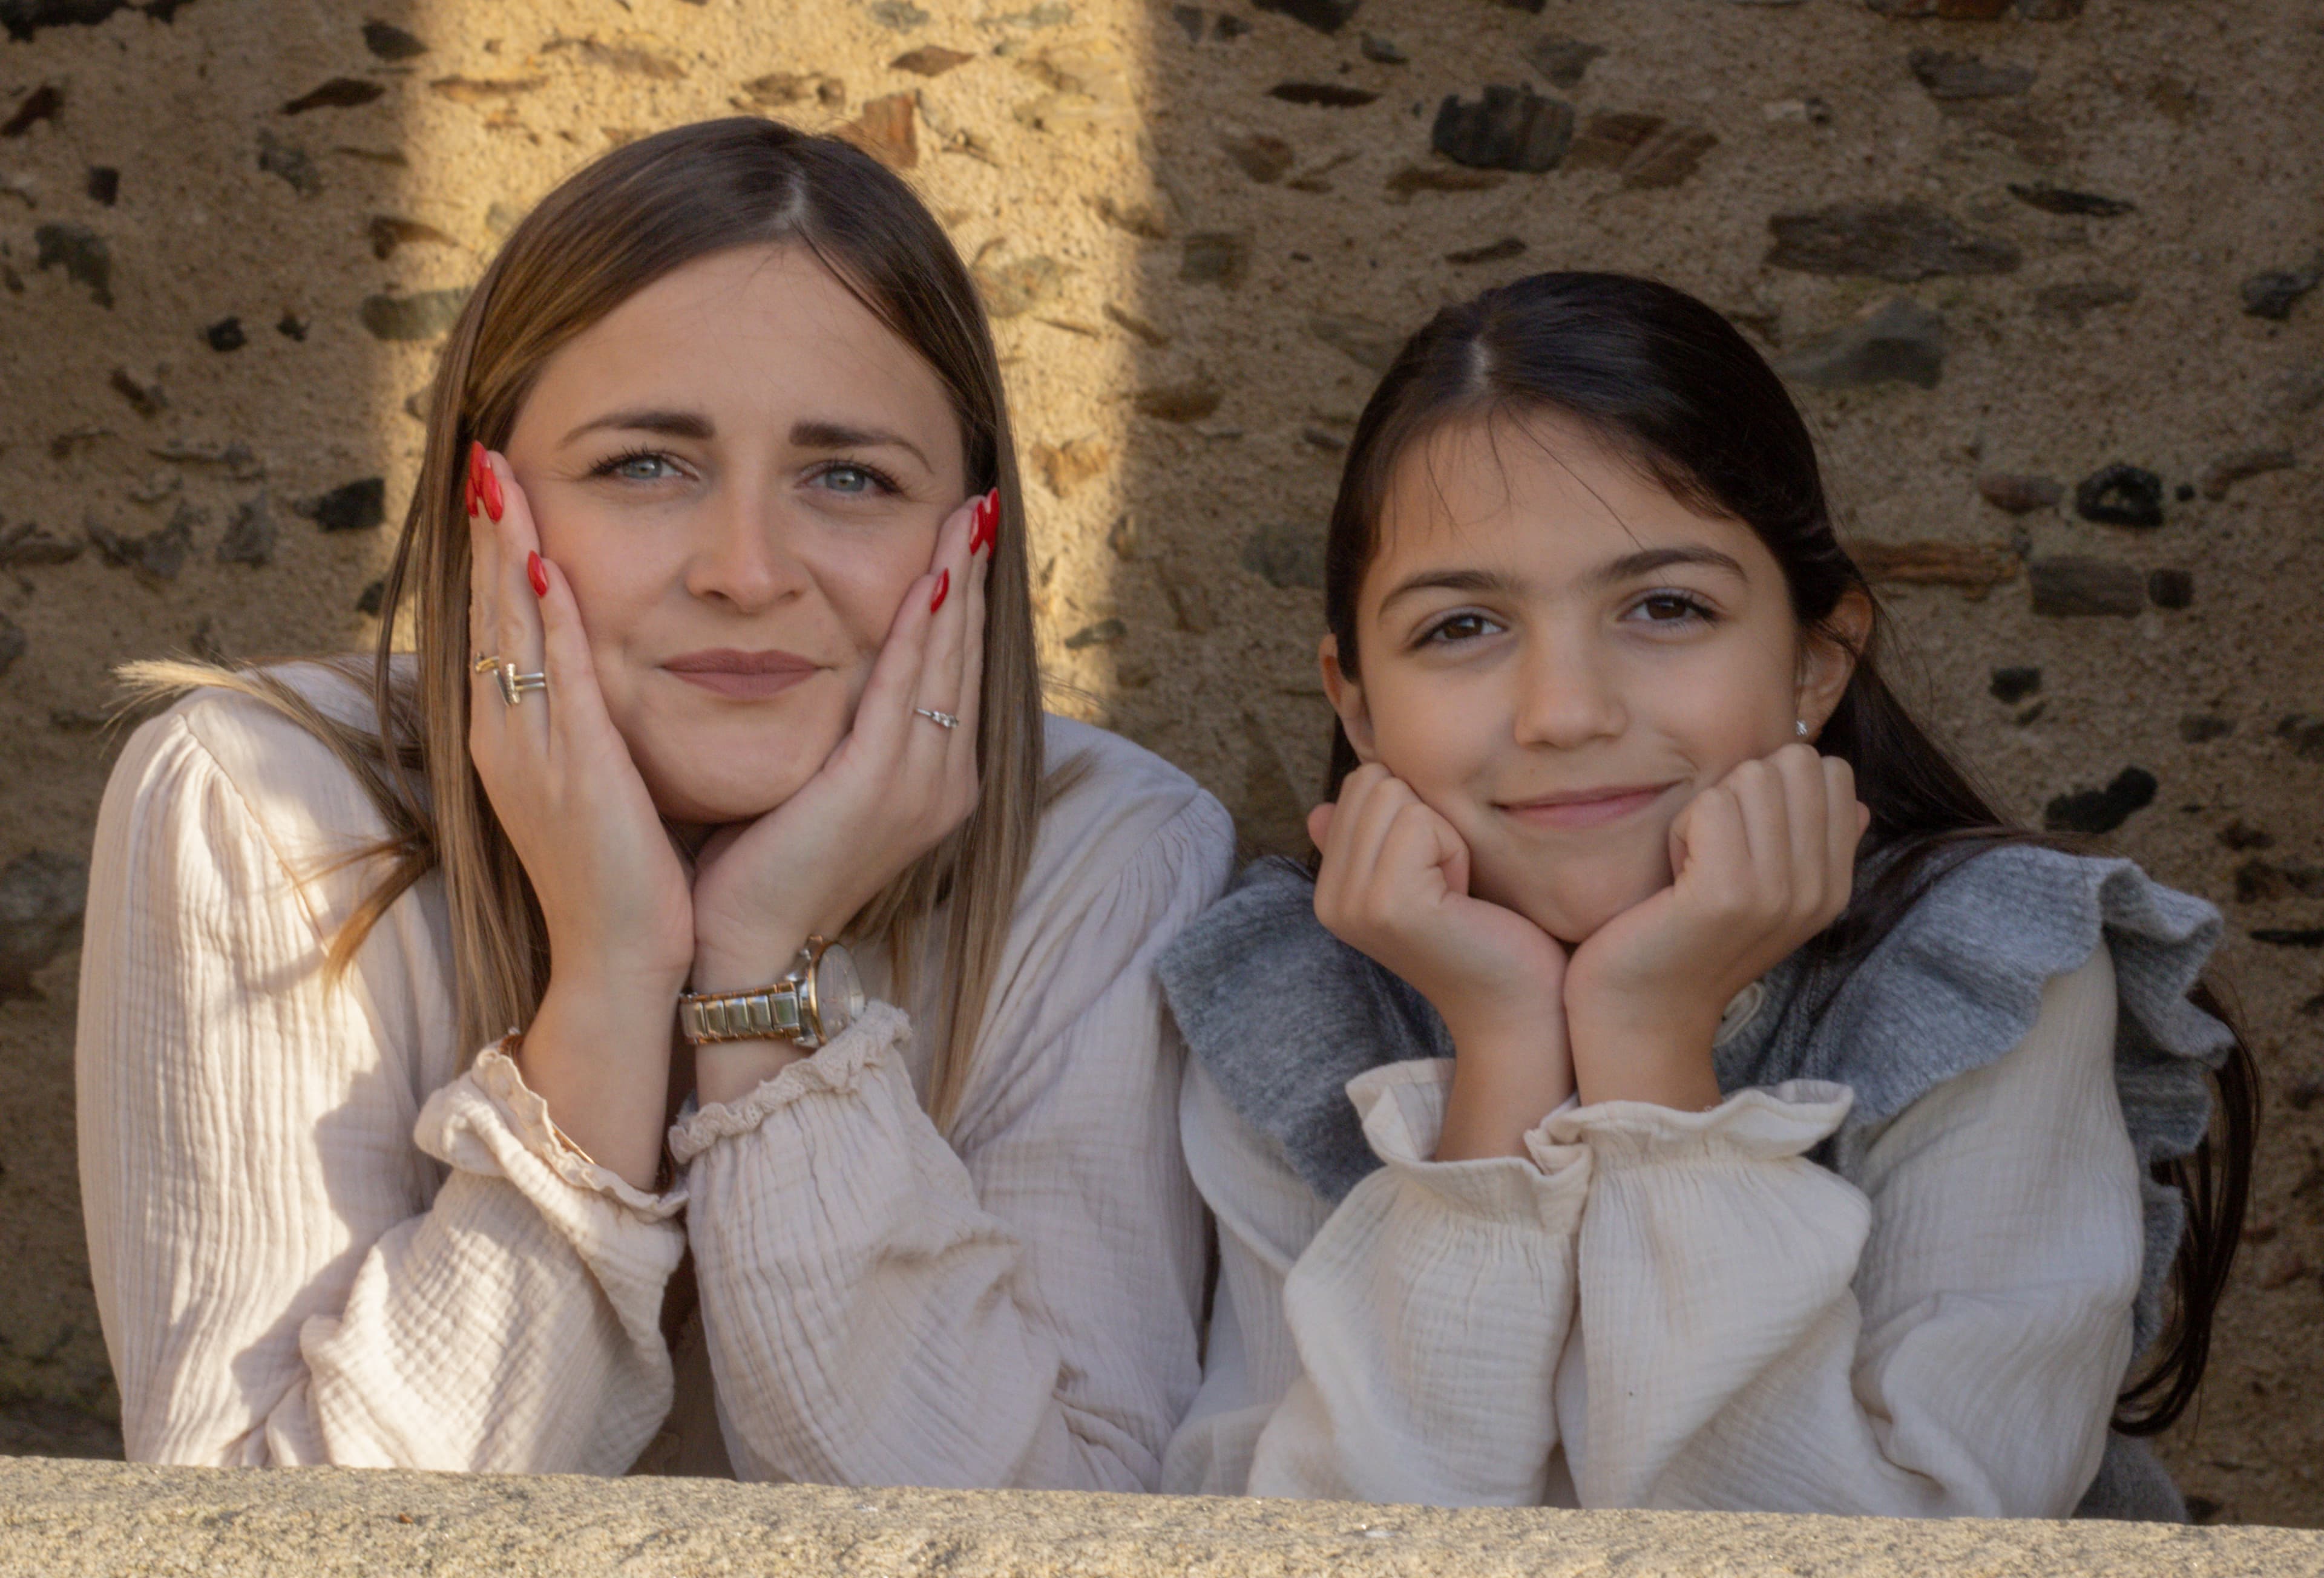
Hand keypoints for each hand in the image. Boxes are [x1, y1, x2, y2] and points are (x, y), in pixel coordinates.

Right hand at [466, 445, 696, 1184]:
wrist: (621, 962)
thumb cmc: (623, 876)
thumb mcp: (599, 785)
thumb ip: (592, 728)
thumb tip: (601, 679)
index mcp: (516, 741)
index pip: (501, 627)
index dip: (498, 555)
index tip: (500, 487)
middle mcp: (509, 739)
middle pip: (491, 614)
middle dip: (490, 534)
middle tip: (487, 455)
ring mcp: (531, 755)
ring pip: (511, 634)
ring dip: (507, 554)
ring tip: (502, 480)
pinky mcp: (571, 774)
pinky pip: (557, 684)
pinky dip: (547, 625)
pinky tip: (545, 570)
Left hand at [686, 489, 994, 1096]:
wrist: (747, 947)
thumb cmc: (764, 869)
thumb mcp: (817, 786)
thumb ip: (839, 732)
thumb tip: (824, 672)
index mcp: (933, 783)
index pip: (954, 671)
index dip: (963, 601)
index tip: (966, 538)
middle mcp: (944, 781)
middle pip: (964, 655)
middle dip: (972, 576)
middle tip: (981, 505)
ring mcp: (920, 785)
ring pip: (945, 661)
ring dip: (957, 583)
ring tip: (967, 520)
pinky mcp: (879, 785)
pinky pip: (905, 688)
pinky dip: (920, 630)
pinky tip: (930, 579)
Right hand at [1309, 765, 1571, 1158]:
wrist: (1518, 1008)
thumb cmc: (1485, 935)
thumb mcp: (1420, 877)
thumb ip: (1371, 842)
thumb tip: (1319, 811)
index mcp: (1331, 890)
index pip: (1359, 785)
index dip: (1414, 813)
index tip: (1436, 874)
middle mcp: (1331, 899)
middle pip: (1373, 782)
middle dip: (1426, 817)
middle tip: (1448, 882)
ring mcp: (1355, 903)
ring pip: (1395, 796)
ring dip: (1442, 834)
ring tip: (1455, 891)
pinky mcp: (1389, 905)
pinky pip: (1420, 823)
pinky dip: (1455, 850)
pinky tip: (1462, 898)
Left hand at [1563, 744, 1868, 1109]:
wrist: (1643, 1016)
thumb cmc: (1686, 942)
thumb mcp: (1764, 896)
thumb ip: (1809, 846)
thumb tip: (1854, 802)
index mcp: (1832, 884)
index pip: (1831, 772)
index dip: (1775, 782)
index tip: (1742, 838)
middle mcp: (1816, 889)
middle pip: (1796, 763)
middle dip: (1743, 788)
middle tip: (1712, 849)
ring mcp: (1776, 892)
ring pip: (1752, 777)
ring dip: (1707, 809)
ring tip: (1691, 865)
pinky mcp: (1726, 894)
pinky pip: (1711, 805)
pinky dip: (1681, 828)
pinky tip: (1674, 874)